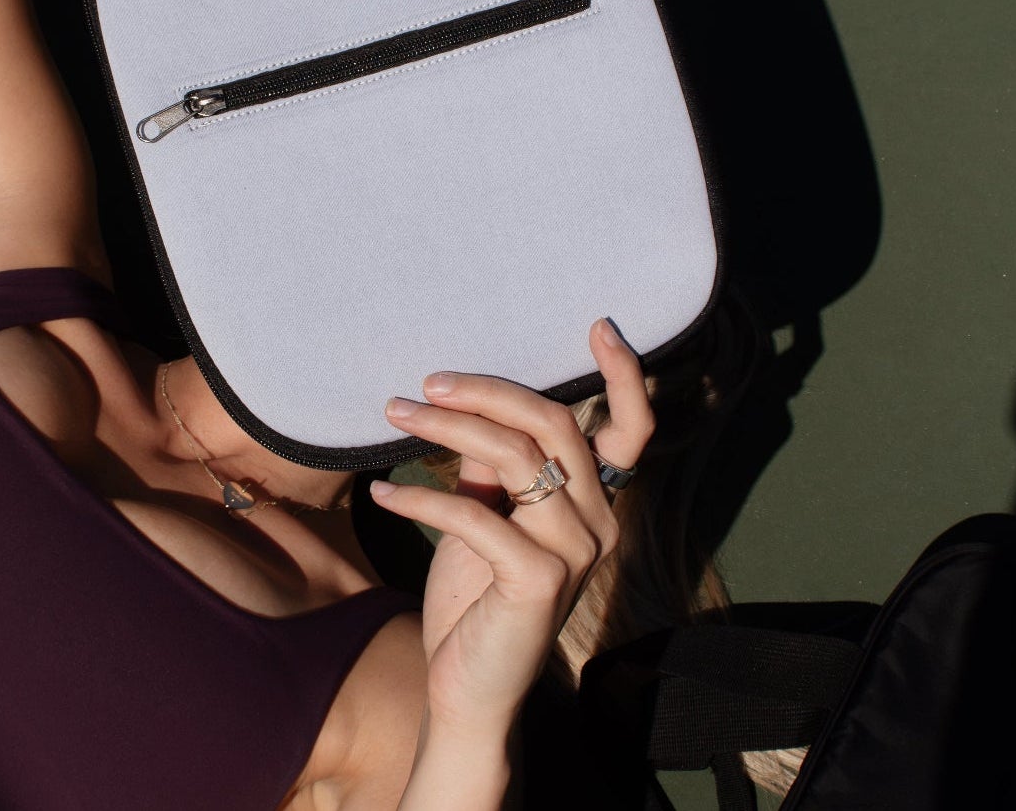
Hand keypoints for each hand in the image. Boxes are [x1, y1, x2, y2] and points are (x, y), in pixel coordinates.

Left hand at [371, 318, 652, 736]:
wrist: (467, 692)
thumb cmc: (475, 596)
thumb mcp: (485, 516)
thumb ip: (491, 465)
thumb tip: (466, 400)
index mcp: (595, 503)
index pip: (631, 432)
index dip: (623, 376)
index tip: (597, 323)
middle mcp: (598, 523)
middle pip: (555, 425)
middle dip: (488, 391)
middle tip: (429, 379)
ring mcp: (574, 553)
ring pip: (516, 456)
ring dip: (447, 426)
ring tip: (395, 413)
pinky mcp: (537, 581)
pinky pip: (476, 515)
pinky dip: (423, 498)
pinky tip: (384, 493)